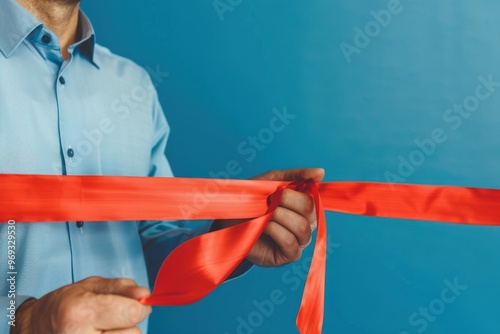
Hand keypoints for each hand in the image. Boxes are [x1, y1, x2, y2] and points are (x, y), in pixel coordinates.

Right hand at [13, 277, 150, 333]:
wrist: (34, 329)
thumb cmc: (63, 306)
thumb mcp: (90, 286)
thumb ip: (121, 288)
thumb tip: (145, 294)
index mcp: (81, 312)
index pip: (132, 313)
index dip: (140, 307)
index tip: (136, 304)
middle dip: (129, 324)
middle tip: (110, 320)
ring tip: (103, 331)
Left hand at [212, 168, 324, 266]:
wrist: (228, 223)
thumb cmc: (251, 201)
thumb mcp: (270, 181)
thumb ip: (295, 175)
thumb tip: (321, 172)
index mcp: (304, 204)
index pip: (314, 195)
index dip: (295, 191)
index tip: (277, 189)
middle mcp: (307, 222)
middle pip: (310, 209)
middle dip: (286, 201)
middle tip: (268, 201)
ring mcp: (300, 240)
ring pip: (302, 226)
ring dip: (279, 216)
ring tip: (264, 214)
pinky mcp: (289, 255)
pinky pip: (291, 242)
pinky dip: (275, 230)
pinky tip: (264, 226)